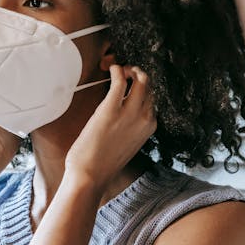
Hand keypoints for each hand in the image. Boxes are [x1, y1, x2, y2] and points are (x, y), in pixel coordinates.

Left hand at [65, 64, 157, 184]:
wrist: (90, 176)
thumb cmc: (103, 163)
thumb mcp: (127, 144)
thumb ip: (132, 126)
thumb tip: (124, 113)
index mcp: (150, 127)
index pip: (154, 99)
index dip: (144, 87)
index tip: (133, 83)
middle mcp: (145, 118)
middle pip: (151, 86)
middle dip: (141, 74)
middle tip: (127, 73)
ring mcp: (130, 114)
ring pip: (142, 80)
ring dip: (132, 70)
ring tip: (121, 70)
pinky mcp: (110, 109)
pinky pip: (120, 81)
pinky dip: (118, 70)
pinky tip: (112, 68)